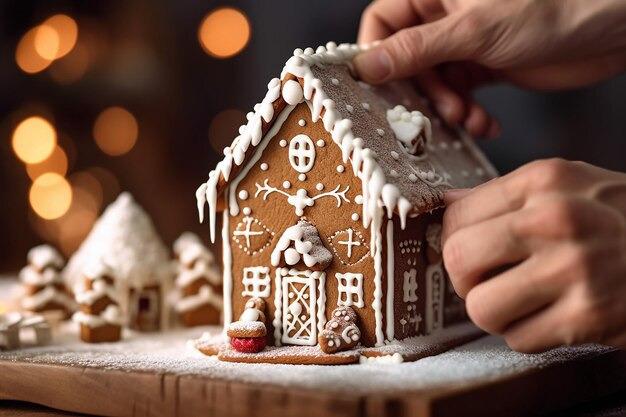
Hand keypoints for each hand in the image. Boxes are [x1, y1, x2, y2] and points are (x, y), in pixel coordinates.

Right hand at [355, 0, 625, 136]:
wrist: (607, 29)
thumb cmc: (550, 9)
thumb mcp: (473, 30)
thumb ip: (416, 50)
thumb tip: (368, 66)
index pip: (382, 22)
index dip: (375, 55)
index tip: (375, 87)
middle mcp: (443, 18)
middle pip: (405, 61)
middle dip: (422, 92)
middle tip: (439, 110)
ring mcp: (463, 44)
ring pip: (431, 84)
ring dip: (446, 109)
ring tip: (467, 118)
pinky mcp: (482, 67)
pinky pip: (458, 96)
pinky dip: (467, 114)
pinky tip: (484, 122)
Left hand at [442, 159, 625, 352]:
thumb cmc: (623, 216)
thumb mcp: (569, 183)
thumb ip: (505, 195)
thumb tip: (447, 205)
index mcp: (543, 182)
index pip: (456, 215)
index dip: (451, 240)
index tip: (465, 251)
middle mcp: (555, 220)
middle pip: (458, 260)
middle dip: (464, 279)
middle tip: (486, 280)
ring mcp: (574, 269)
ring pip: (481, 307)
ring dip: (495, 311)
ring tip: (520, 300)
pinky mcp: (590, 316)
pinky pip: (518, 338)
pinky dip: (527, 333)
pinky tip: (551, 315)